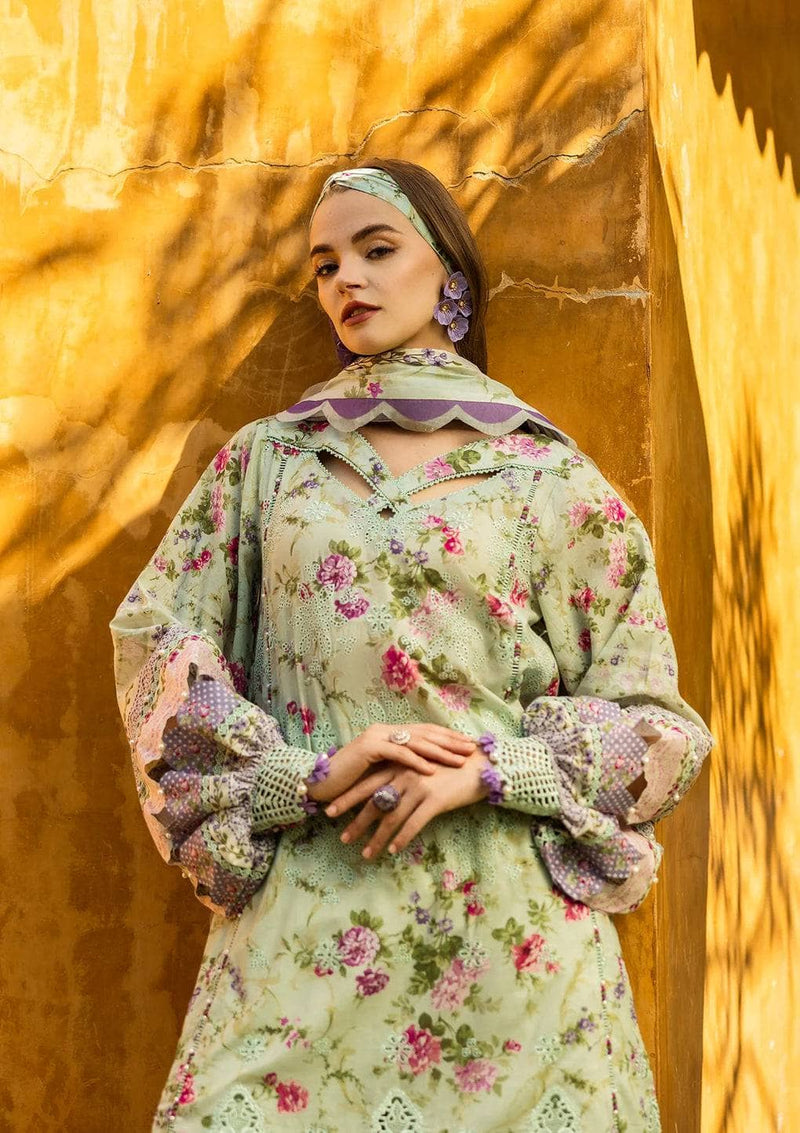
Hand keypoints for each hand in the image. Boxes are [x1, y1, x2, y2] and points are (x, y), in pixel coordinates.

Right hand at [305, 723, 476, 804]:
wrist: (322, 783)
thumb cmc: (351, 782)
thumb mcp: (382, 772)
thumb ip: (400, 766)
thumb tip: (428, 771)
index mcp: (389, 733)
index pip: (424, 732)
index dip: (447, 737)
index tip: (468, 744)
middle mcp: (384, 730)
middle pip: (424, 734)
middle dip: (450, 741)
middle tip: (472, 748)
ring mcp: (376, 737)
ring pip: (415, 742)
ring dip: (440, 751)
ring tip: (459, 759)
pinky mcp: (369, 748)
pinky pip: (398, 754)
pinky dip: (416, 762)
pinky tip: (432, 769)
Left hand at [325, 750, 489, 858]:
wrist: (481, 763)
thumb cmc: (452, 766)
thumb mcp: (424, 766)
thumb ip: (405, 776)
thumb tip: (388, 795)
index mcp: (400, 765)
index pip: (368, 783)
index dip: (348, 798)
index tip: (330, 811)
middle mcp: (405, 774)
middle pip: (374, 801)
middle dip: (356, 821)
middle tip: (341, 838)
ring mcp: (419, 786)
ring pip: (391, 817)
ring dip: (377, 838)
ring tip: (365, 854)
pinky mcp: (434, 798)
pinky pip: (413, 823)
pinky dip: (401, 838)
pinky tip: (393, 850)